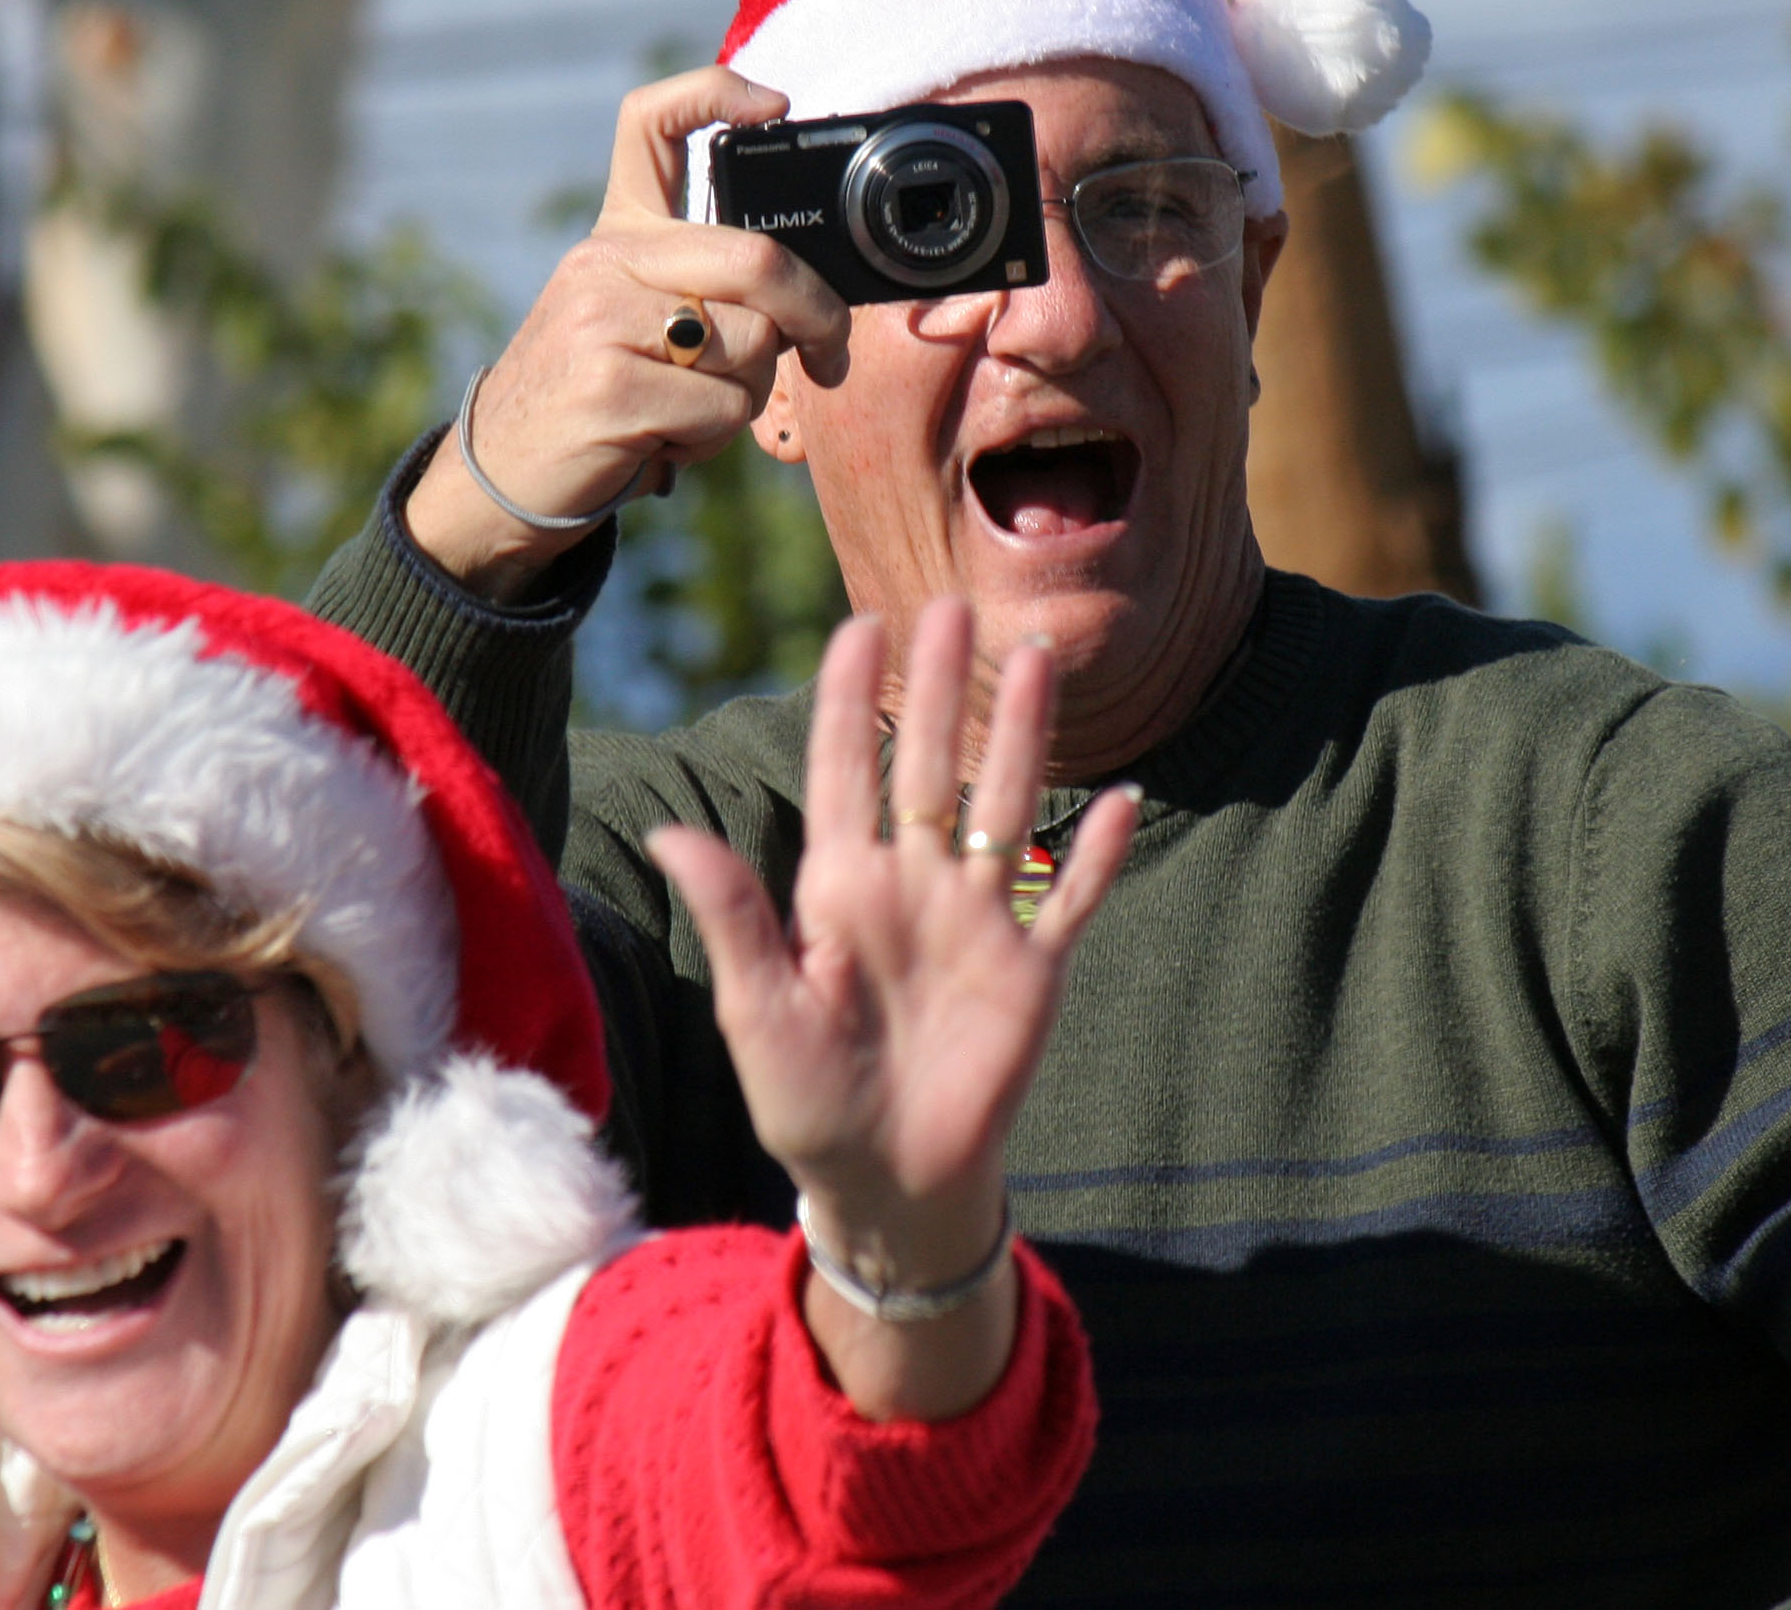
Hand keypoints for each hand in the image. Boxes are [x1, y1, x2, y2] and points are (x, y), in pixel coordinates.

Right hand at [404, 68, 851, 597]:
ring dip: (748, 397)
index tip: (775, 106)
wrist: (502, 475)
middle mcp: (605, 262)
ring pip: (750, 348)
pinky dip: (712, 441)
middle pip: (755, 259)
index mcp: (618, 234)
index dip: (716, 93)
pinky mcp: (608, 389)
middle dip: (818, 314)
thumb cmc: (595, 399)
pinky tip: (662, 443)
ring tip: (689, 413)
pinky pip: (721, 410)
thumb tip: (808, 305)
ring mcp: (600, 322)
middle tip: (831, 353)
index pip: (650, 123)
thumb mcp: (633, 321)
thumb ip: (705, 292)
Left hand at [650, 599, 1136, 1417]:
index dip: (850, 698)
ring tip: (1037, 660)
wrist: (885, 1184)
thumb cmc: (805, 1103)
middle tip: (955, 607)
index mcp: (838, 888)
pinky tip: (1122, 800)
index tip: (860, 622)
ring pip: (1004, 806)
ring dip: (1022, 737)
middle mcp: (911, 887)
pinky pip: (1069, 901)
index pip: (844, 770)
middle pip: (929, 764)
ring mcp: (976, 923)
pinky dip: (1095, 856)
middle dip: (941, 687)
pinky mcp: (1031, 973)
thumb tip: (668, 834)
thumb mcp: (758, 1010)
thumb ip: (733, 917)